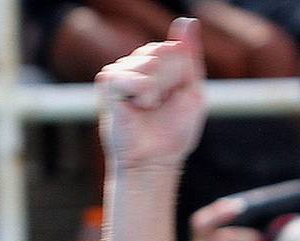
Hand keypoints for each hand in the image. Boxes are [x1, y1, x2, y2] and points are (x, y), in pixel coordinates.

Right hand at [96, 17, 206, 174]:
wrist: (157, 160)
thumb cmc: (173, 132)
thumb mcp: (192, 90)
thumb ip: (190, 56)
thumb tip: (187, 20)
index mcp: (154, 63)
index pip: (175, 48)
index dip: (183, 75)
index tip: (175, 97)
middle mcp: (134, 62)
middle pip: (164, 52)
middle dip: (173, 83)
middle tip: (162, 106)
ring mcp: (118, 70)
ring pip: (152, 64)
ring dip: (160, 92)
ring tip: (149, 108)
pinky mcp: (107, 82)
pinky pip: (136, 77)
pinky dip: (145, 95)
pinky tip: (139, 107)